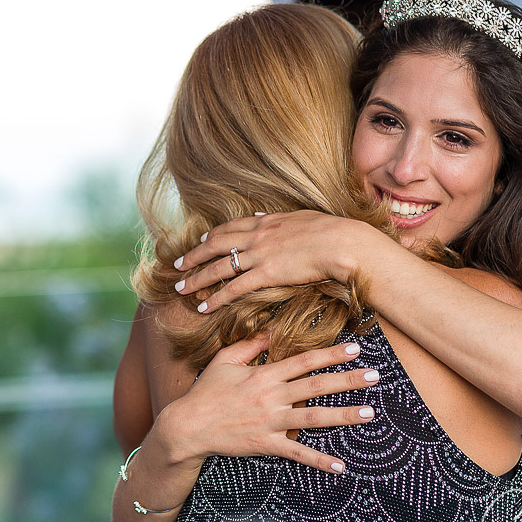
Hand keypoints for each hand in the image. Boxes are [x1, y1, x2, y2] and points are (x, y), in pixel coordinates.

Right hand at [157, 333, 379, 474]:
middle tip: (375, 375)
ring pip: (313, 419)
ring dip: (343, 416)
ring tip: (369, 413)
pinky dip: (318, 461)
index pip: (303, 361)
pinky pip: (296, 454)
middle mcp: (271, 397)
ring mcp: (270, 422)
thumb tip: (271, 329)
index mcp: (263, 375)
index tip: (355, 347)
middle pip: (315, 386)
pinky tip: (341, 466)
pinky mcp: (265, 445)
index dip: (330, 354)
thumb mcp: (224, 360)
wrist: (188, 427)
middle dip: (347, 380)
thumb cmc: (206, 392)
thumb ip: (249, 344)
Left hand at [172, 211, 367, 312]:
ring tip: (180, 288)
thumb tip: (263, 215)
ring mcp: (260, 254)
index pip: (231, 227)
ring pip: (219, 267)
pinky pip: (234, 288)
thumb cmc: (333, 231)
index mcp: (267, 221)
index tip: (200, 241)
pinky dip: (216, 298)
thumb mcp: (302, 217)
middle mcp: (258, 235)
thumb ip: (280, 219)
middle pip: (216, 245)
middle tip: (177, 266)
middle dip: (194, 256)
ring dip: (197, 278)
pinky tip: (204, 306)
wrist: (344, 242)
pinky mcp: (267, 274)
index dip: (213, 235)